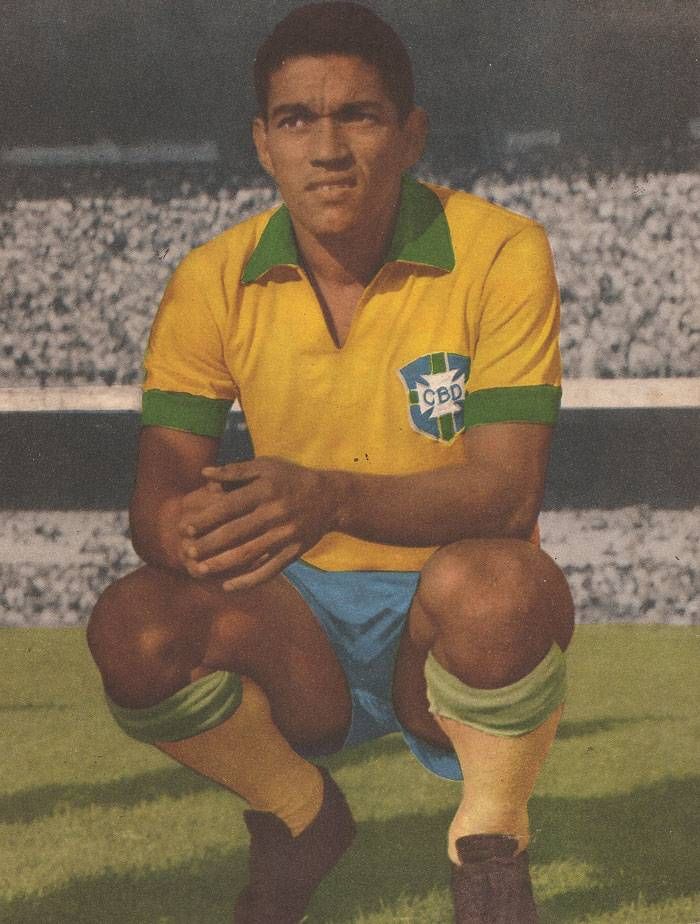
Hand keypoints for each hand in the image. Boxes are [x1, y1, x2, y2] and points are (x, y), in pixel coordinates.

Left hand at [178, 456, 340, 590]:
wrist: (330, 498)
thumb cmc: (291, 479)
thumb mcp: (267, 466)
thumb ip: (235, 470)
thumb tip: (204, 474)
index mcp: (265, 490)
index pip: (229, 506)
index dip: (206, 519)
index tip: (186, 529)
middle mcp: (275, 513)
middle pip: (235, 533)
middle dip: (208, 544)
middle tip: (187, 552)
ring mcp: (285, 535)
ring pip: (248, 554)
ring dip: (222, 564)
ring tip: (200, 570)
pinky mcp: (294, 552)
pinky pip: (269, 570)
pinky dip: (248, 581)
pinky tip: (228, 587)